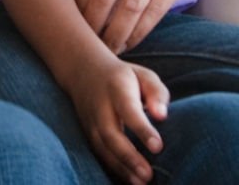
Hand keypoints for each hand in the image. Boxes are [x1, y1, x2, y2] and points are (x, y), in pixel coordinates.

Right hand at [65, 56, 167, 184]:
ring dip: (120, 167)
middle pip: (110, 132)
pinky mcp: (87, 131)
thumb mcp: (143, 75)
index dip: (142, 129)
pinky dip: (112, 167)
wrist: (82, 69)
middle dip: (128, 155)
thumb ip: (156, 93)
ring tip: (141, 183)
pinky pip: (98, 151)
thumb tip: (162, 116)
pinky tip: (130, 180)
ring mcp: (90, 119)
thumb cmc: (123, 76)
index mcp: (116, 87)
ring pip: (101, 146)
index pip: (128, 109)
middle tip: (149, 175)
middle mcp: (99, 105)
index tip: (158, 147)